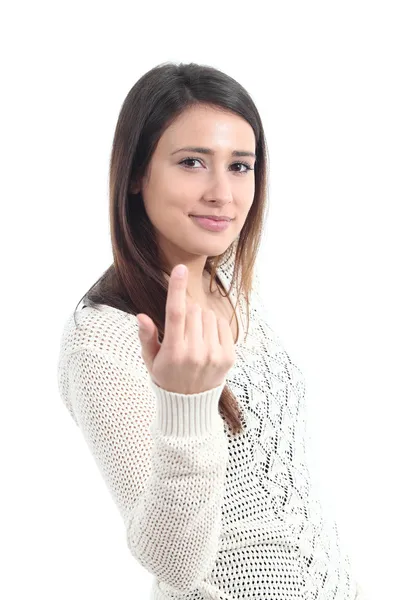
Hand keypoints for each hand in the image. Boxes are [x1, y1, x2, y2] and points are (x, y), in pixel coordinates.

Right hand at [137, 264, 235, 393]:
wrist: (190, 404)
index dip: (177, 288)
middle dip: (187, 311)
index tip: (180, 269)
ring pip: (208, 315)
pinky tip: (206, 340)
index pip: (175, 313)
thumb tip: (141, 316)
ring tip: (194, 337)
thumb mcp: (150, 359)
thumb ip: (146, 337)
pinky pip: (222, 325)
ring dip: (200, 319)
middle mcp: (195, 352)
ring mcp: (213, 355)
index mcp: (173, 351)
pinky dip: (213, 326)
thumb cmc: (166, 376)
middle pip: (193, 310)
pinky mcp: (228, 357)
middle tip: (182, 329)